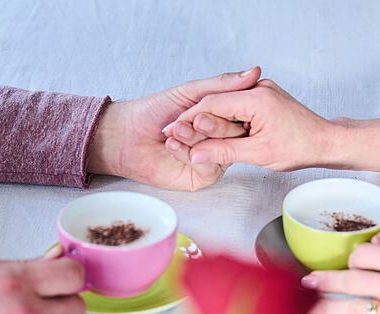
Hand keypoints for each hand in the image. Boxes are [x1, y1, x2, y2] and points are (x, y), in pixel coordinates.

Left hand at [88, 67, 260, 190]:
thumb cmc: (153, 112)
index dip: (230, 108)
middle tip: (189, 120)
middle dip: (208, 125)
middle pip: (233, 134)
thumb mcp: (189, 91)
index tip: (215, 103)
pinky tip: (171, 145)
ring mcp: (213, 158)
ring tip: (173, 131)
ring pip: (221, 150)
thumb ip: (221, 85)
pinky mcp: (202, 176)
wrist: (126, 135)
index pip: (241, 113)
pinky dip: (189, 154)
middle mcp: (220, 139)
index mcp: (221, 118)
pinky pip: (209, 166)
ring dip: (194, 138)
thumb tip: (253, 72)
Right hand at [162, 79, 335, 170]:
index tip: (173, 131)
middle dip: (194, 120)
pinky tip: (210, 131)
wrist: (325, 141)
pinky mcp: (262, 98)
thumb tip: (196, 156)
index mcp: (257, 98)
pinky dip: (222, 119)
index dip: (188, 119)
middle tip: (174, 135)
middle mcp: (258, 89)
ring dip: (207, 120)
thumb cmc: (301, 147)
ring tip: (188, 135)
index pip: (212, 104)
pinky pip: (235, 106)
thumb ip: (224, 152)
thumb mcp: (259, 154)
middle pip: (215, 102)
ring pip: (224, 104)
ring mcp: (261, 91)